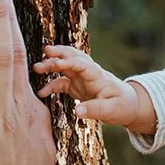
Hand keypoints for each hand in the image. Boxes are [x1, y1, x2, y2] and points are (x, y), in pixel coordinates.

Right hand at [33, 44, 155, 131]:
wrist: (128, 106)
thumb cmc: (122, 106)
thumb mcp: (111, 111)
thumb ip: (94, 110)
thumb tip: (77, 112)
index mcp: (98, 75)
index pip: (83, 64)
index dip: (70, 62)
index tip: (57, 63)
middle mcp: (88, 73)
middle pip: (72, 57)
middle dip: (59, 53)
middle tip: (44, 52)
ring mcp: (81, 78)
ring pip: (64, 66)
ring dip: (52, 65)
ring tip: (36, 68)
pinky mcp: (76, 86)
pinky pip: (61, 82)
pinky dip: (51, 84)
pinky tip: (41, 93)